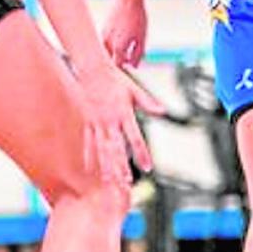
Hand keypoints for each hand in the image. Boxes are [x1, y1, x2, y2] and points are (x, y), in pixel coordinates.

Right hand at [75, 60, 159, 185]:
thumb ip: (148, 102)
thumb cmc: (116, 79)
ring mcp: (97, 122)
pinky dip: (90, 155)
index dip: (141, 154)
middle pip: (117, 148)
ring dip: (106, 166)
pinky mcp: (88, 122)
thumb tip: (163, 111)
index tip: (147, 168)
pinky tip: (91, 168)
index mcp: (124, 113)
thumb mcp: (135, 89)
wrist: (92, 69)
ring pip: (101, 148)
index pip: (135, 138)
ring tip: (109, 181)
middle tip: (127, 182)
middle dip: (122, 166)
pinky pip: (89, 141)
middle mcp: (110, 120)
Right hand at [102, 0, 147, 67]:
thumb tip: (134, 66)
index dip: (124, 70)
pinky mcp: (103, 28)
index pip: (118, 67)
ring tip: (125, 51)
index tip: (130, 70)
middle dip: (118, 63)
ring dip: (114, 54)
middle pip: (110, 60)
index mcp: (118, 48)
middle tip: (127, 62)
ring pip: (106, 51)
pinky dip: (111, 45)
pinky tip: (120, 41)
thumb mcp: (142, 38)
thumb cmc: (138, 17)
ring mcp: (103, 35)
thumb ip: (138, 54)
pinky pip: (105, 42)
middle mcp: (107, 43)